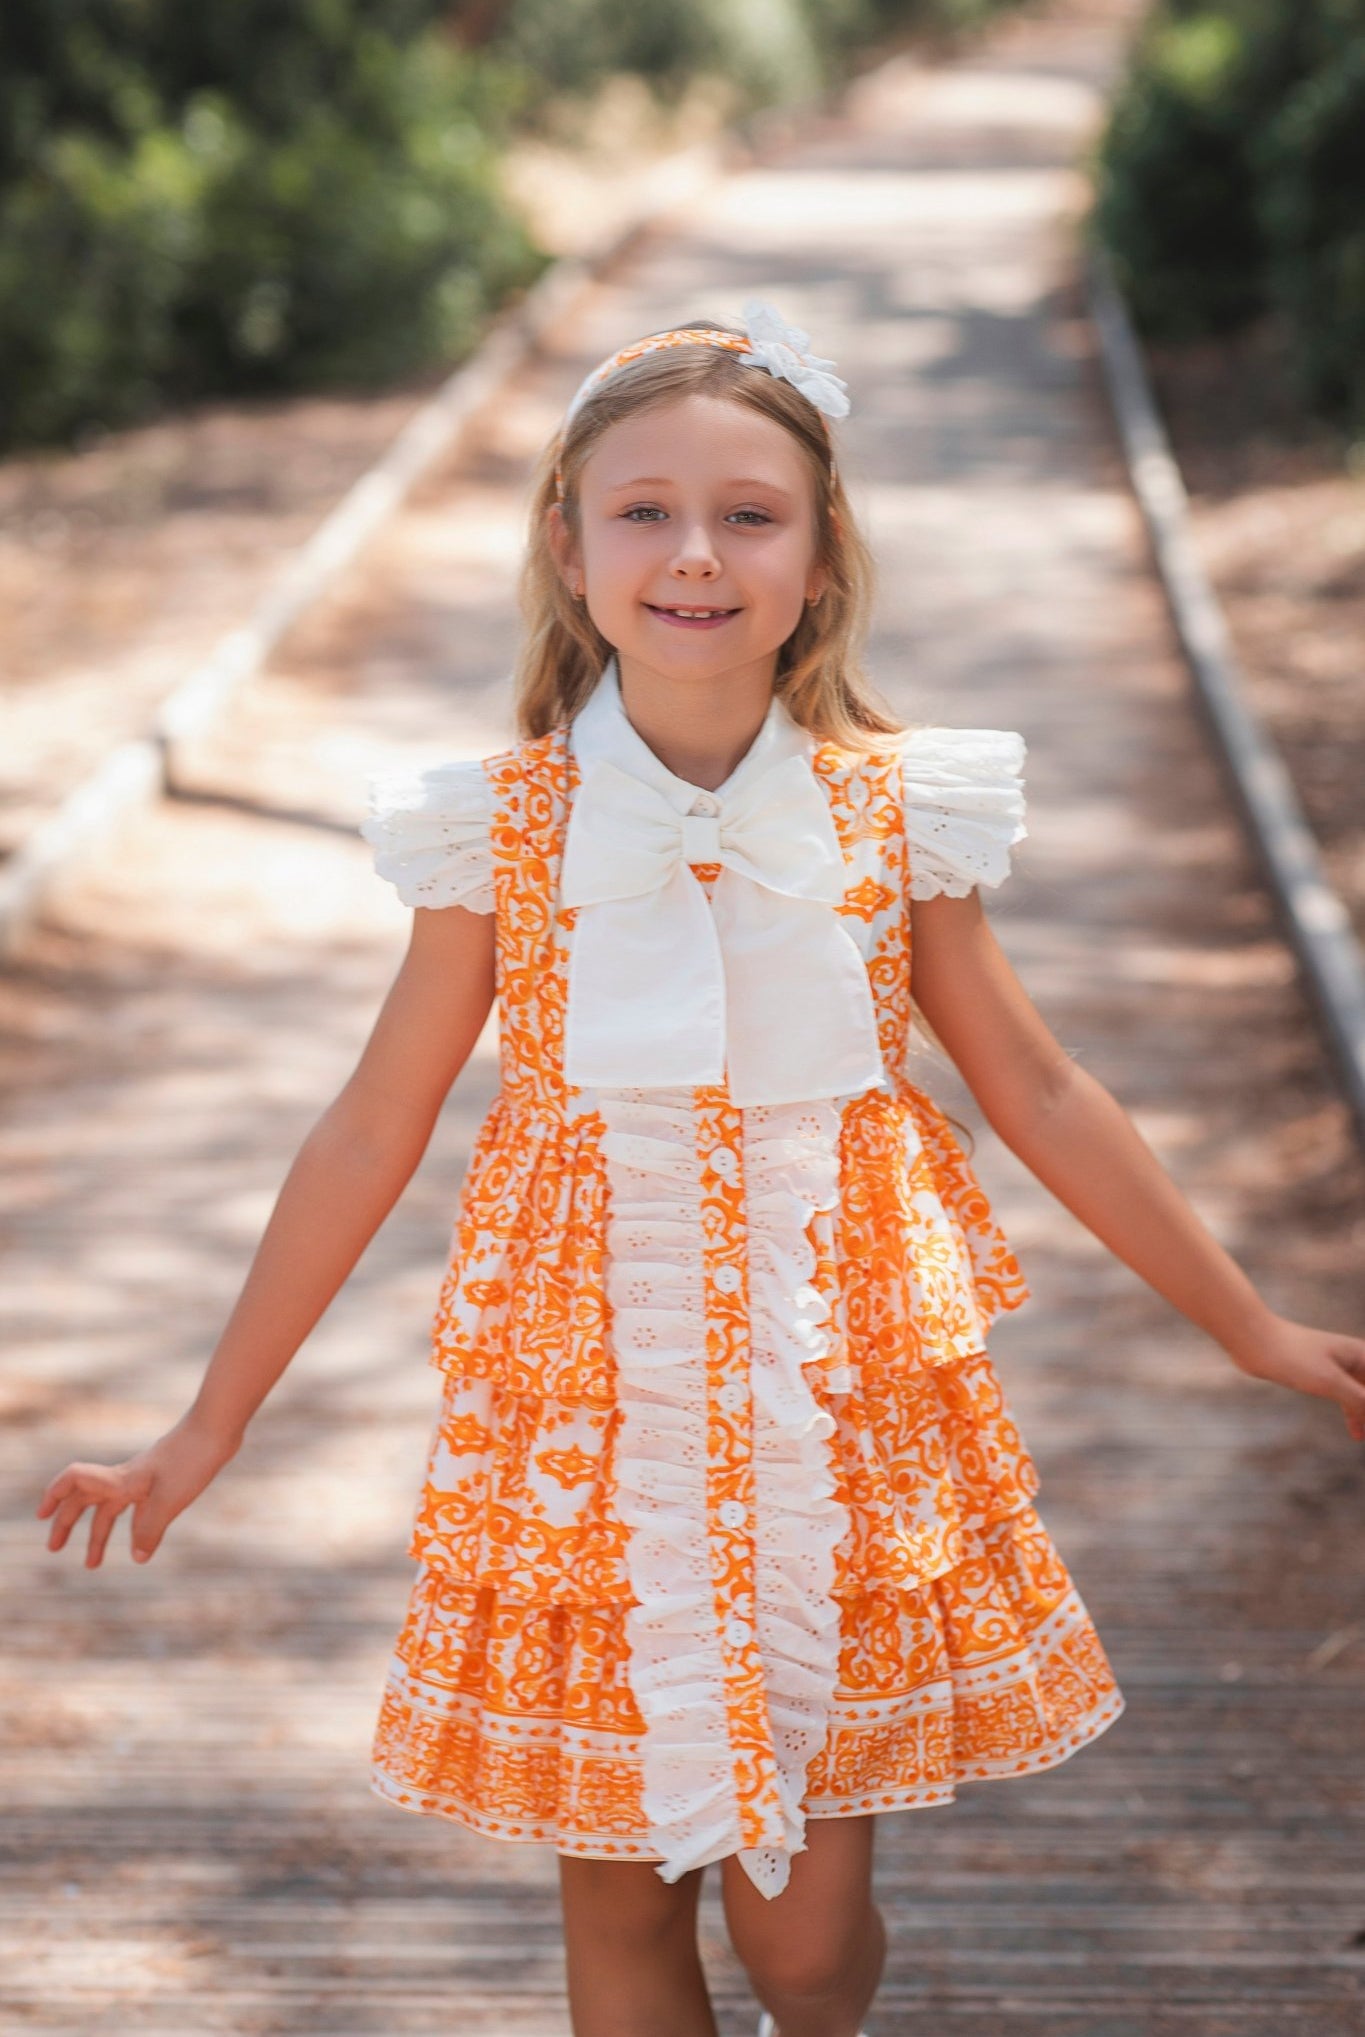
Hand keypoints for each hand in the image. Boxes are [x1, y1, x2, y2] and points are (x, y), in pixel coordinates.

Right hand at [35, 1410, 241, 1568]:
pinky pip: (135, 1507)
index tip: (41, 1516)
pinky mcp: (163, 1480)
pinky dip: (129, 1525)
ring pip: (110, 1507)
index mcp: (121, 1480)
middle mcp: (127, 1478)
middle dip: (67, 1523)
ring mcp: (144, 1479)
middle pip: (85, 1499)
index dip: (55, 1495)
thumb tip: (137, 1558)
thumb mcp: (170, 1499)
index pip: (75, 1480)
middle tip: (53, 1549)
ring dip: (98, 1533)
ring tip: (92, 1563)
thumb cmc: (192, 1458)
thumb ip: (150, 1528)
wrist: (217, 1429)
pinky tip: (139, 1542)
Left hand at [1228, 1313, 1364, 1441]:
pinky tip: (1355, 1432)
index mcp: (1362, 1355)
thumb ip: (1361, 1400)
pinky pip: (1348, 1397)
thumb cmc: (1293, 1356)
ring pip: (1363, 1397)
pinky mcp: (1321, 1374)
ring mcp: (1338, 1366)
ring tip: (1363, 1438)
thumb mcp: (1330, 1381)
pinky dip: (1355, 1413)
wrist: (1254, 1340)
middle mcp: (1354, 1358)